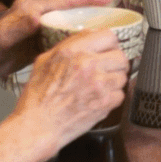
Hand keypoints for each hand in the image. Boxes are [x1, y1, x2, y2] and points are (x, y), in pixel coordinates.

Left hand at [0, 0, 113, 76]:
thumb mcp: (3, 35)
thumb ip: (18, 25)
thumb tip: (36, 16)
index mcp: (34, 7)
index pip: (67, 0)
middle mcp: (40, 13)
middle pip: (73, 9)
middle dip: (94, 11)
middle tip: (116, 17)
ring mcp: (41, 26)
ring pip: (70, 22)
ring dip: (88, 27)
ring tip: (109, 33)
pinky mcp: (41, 38)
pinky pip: (64, 36)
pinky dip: (78, 40)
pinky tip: (88, 49)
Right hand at [11, 29, 129, 156]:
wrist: (37, 126)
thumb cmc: (37, 97)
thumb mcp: (45, 61)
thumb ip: (69, 45)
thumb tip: (89, 35)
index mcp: (73, 51)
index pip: (109, 36)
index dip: (109, 43)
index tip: (106, 50)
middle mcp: (89, 65)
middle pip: (121, 56)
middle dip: (115, 63)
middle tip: (106, 69)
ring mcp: (100, 85)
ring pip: (123, 75)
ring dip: (114, 80)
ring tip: (100, 86)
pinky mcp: (106, 103)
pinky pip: (121, 94)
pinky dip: (113, 97)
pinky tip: (99, 99)